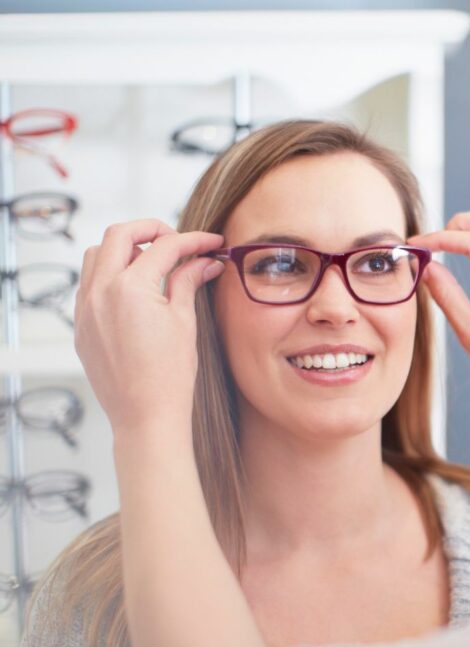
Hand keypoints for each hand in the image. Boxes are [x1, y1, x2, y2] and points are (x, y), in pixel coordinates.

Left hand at [74, 219, 224, 434]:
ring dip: (124, 249)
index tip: (211, 243)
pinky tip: (134, 290)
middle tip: (178, 240)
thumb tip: (204, 262)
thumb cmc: (170, 376)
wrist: (146, 416)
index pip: (164, 247)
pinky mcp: (81, 326)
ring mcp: (85, 308)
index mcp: (130, 288)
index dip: (193, 240)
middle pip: (120, 235)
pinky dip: (110, 275)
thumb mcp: (185, 322)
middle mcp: (100, 291)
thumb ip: (188, 283)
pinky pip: (89, 284)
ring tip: (152, 263)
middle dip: (151, 230)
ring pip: (96, 255)